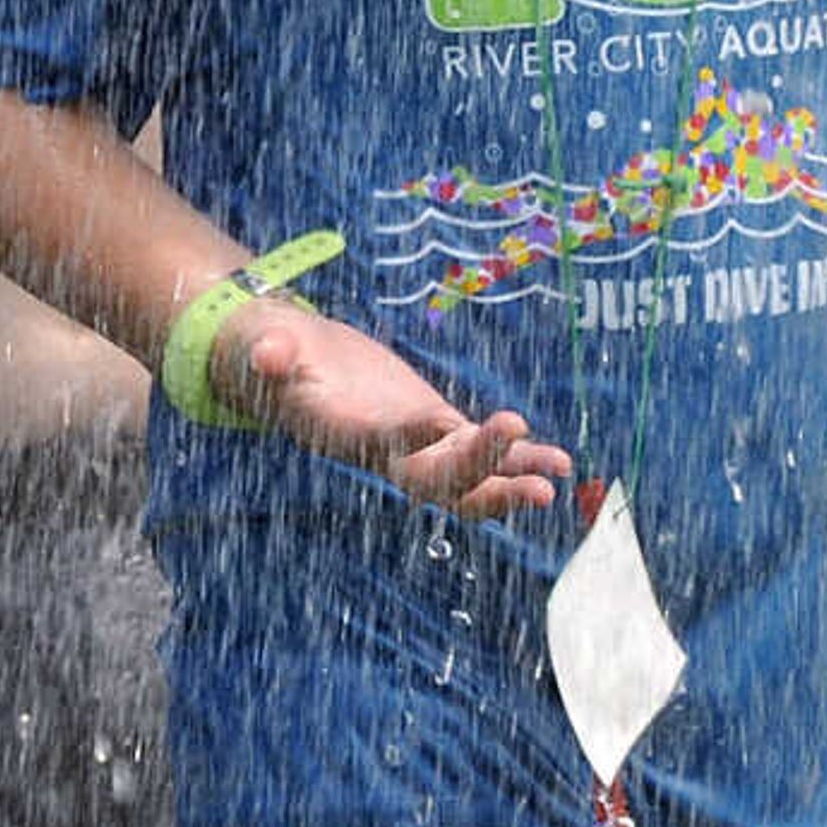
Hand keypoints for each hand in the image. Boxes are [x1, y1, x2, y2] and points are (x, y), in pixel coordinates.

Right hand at [213, 300, 570, 519]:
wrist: (292, 363)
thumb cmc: (275, 351)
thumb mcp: (265, 345)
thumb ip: (268, 353)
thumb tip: (265, 353)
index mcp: (342, 432)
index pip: (380, 442)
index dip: (411, 436)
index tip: (442, 419)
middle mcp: (384, 451)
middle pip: (436, 481)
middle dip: (483, 478)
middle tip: (531, 481)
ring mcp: (415, 444)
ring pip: (469, 477)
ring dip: (511, 480)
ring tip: (554, 476)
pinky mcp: (436, 428)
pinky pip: (483, 452)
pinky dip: (521, 457)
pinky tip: (561, 461)